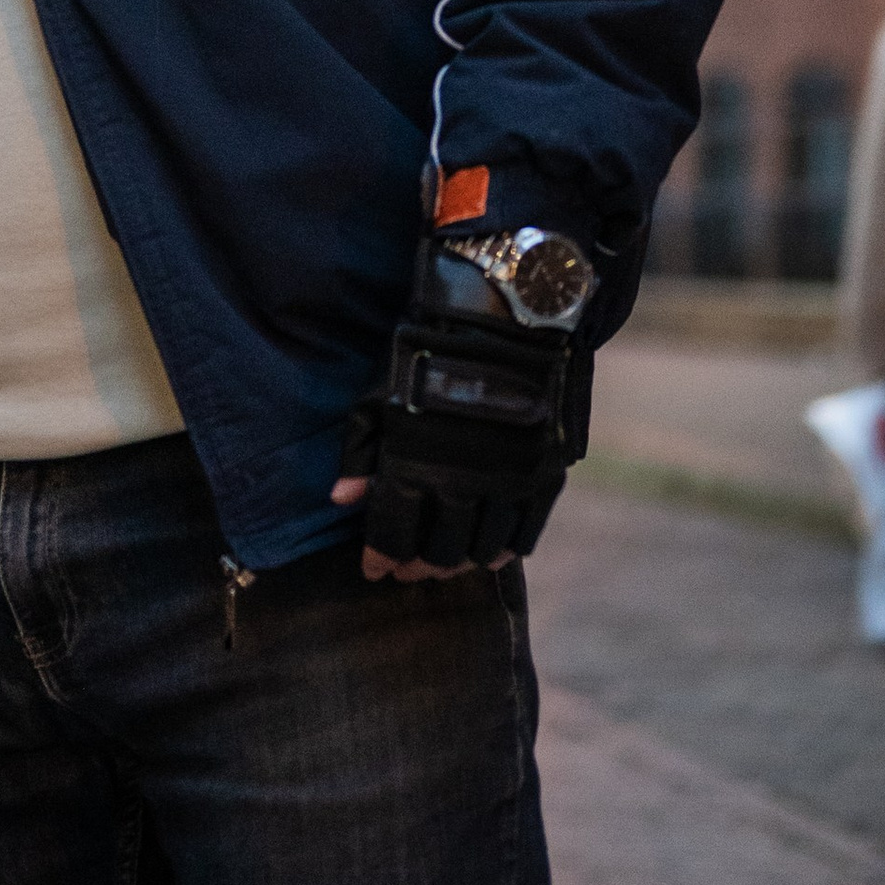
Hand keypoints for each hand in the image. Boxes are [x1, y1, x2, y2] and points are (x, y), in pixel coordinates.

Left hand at [336, 234, 583, 580]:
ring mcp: (508, 482)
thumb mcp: (380, 392)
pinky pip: (525, 535)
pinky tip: (491, 552)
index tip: (375, 569)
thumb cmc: (427, 349)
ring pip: (482, 551)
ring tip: (448, 560)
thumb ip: (359, 450)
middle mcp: (462, 483)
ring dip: (461, 562)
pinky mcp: (543, 476)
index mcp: (414, 465)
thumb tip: (341, 501)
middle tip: (410, 568)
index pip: (393, 536)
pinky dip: (506, 551)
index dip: (382, 559)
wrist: (501, 315)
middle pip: (439, 553)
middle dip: (419, 566)